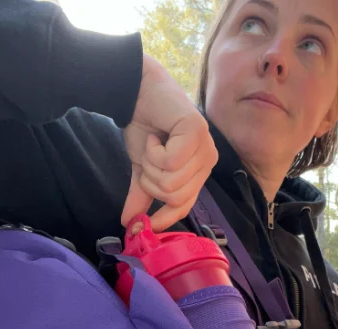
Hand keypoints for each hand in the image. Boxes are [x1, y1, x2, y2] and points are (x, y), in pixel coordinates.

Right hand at [121, 54, 217, 231]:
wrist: (137, 92)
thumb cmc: (144, 126)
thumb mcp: (142, 168)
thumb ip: (141, 195)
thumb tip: (129, 224)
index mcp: (199, 171)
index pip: (185, 206)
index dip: (164, 219)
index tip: (141, 227)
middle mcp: (208, 160)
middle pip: (175, 197)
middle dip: (151, 181)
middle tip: (147, 159)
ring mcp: (205, 146)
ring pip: (171, 181)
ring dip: (151, 165)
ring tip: (152, 144)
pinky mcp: (197, 132)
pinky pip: (171, 162)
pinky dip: (154, 150)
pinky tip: (155, 135)